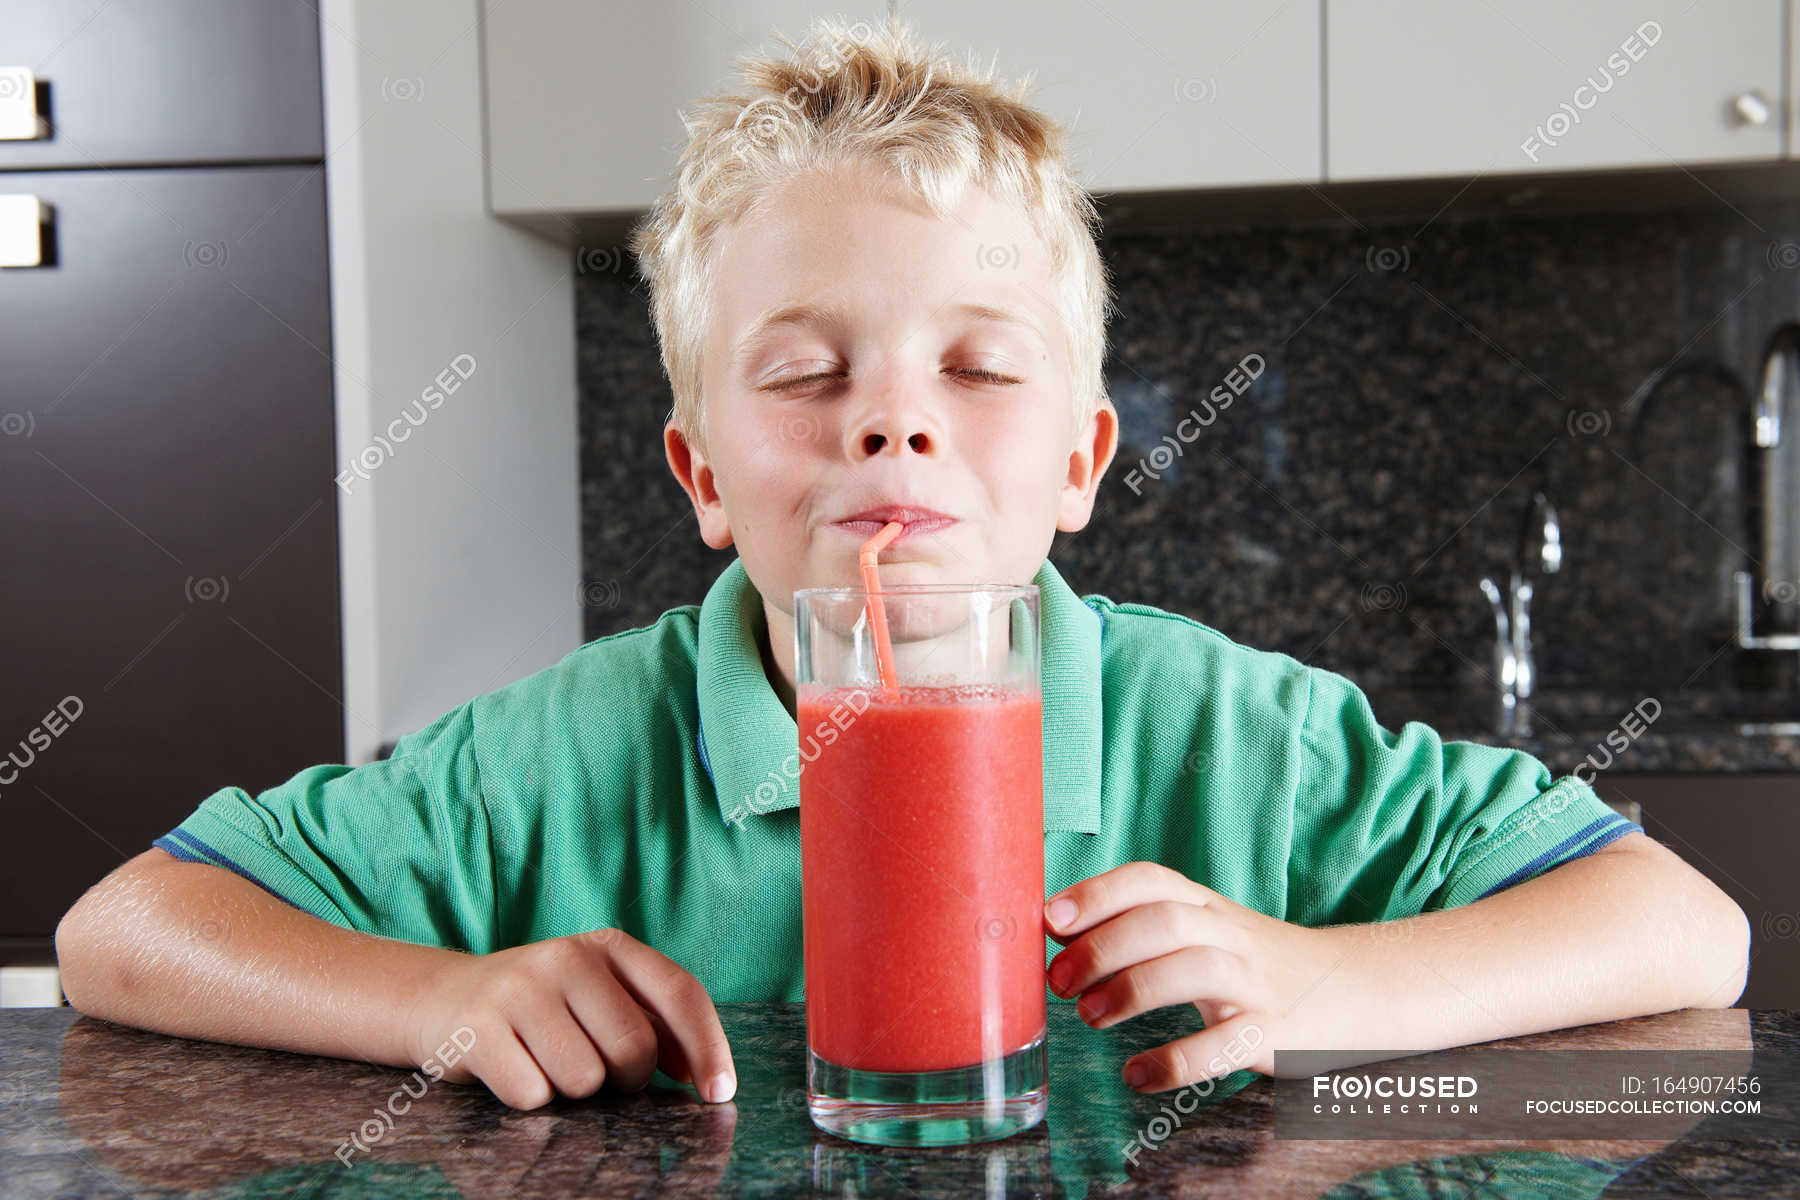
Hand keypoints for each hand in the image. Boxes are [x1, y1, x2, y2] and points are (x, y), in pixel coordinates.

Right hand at [400, 928, 735, 1109]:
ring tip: (545, 1061)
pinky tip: (512, 1068)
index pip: (681, 992)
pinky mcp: (479, 1027)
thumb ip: (652, 1023)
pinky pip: (533, 1094)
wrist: (442, 999)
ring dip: (571, 1090)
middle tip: (596, 1070)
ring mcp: (520, 989)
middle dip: (625, 1079)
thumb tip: (700, 1073)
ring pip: (583, 1079)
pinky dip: (529, 1097)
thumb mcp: (598, 996)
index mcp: (609, 947)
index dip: (709, 1046)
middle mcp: (568, 957)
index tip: (720, 1094)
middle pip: (634, 1048)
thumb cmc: (540, 1009)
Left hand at [1044, 861, 1355, 1093]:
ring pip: (1195, 969)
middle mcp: (1230, 935)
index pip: (1151, 880)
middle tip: (1060, 982)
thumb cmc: (1248, 962)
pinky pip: (1225, 1046)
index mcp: (1205, 905)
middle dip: (1103, 947)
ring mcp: (1255, 983)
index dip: (1098, 893)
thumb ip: (1135, 925)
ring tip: (1089, 1017)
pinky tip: (1136, 1076)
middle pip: (1167, 920)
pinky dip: (1175, 1062)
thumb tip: (1052, 928)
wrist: (1351, 988)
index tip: (1049, 919)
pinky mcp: (1274, 1034)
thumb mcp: (1201, 930)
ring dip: (1132, 990)